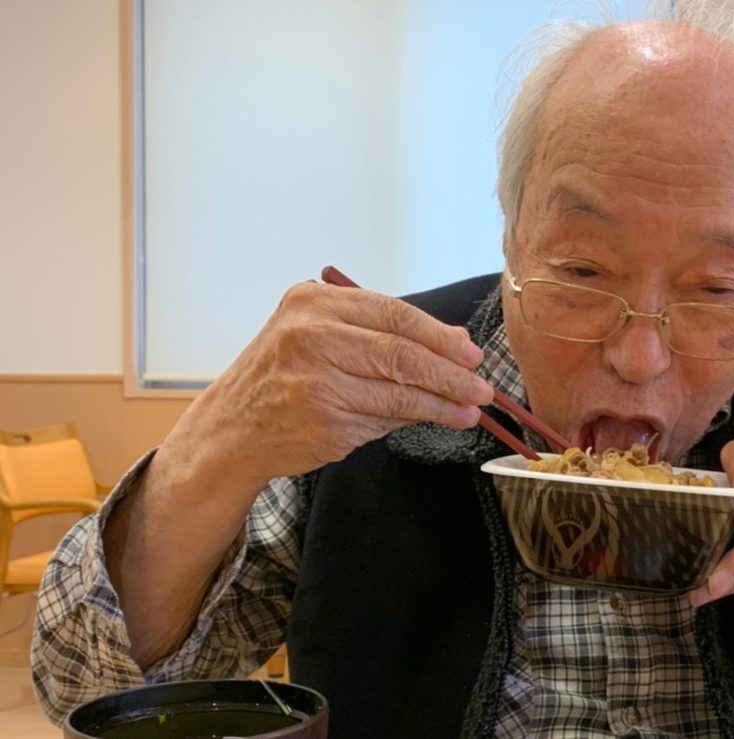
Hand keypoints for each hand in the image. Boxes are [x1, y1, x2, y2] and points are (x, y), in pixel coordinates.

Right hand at [164, 280, 494, 489]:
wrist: (233, 426)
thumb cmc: (284, 374)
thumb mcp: (323, 335)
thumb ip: (384, 334)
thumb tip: (456, 344)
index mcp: (313, 303)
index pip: (395, 314)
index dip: (441, 337)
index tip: (471, 354)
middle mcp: (310, 337)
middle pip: (401, 353)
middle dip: (449, 374)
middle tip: (481, 387)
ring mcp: (315, 382)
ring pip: (397, 392)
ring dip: (440, 404)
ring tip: (469, 410)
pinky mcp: (323, 423)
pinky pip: (382, 421)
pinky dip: (411, 421)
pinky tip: (434, 421)